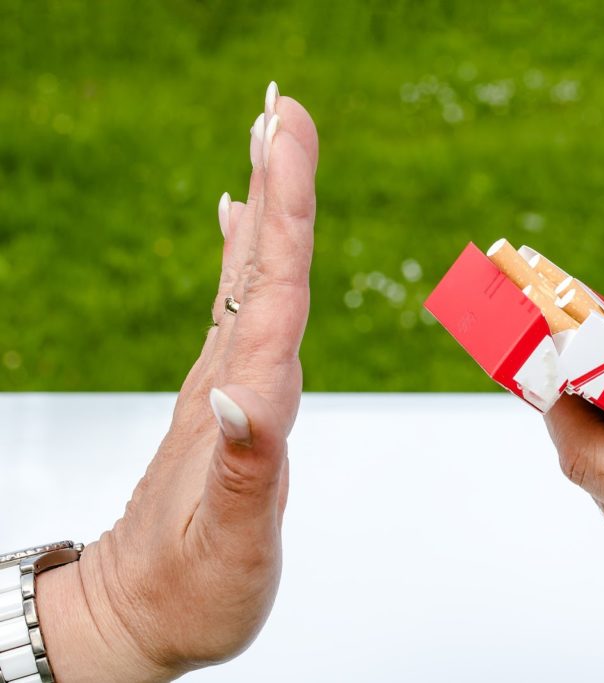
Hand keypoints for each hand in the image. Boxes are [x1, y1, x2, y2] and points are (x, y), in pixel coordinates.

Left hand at [36, 82, 318, 681]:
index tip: (289, 137)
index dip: (286, 209)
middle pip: (258, 263)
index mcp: (241, 401)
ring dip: (266, 203)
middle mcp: (229, 377)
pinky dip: (245, 252)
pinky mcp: (224, 394)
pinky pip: (239, 304)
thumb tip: (246, 393)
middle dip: (277, 181)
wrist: (136, 611)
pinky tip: (240, 223)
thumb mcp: (227, 545)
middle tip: (283, 110)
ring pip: (249, 275)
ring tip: (272, 142)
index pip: (272, 289)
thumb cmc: (192, 588)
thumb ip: (244, 469)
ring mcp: (223, 382)